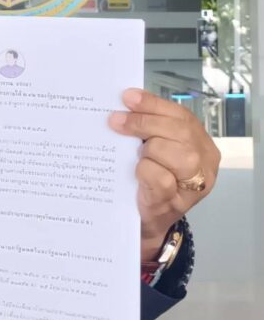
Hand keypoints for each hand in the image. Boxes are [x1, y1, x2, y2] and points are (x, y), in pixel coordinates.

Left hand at [108, 88, 220, 260]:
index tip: (127, 97)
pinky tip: (135, 173)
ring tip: (135, 156)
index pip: (181, 116)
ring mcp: (194, 185)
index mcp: (201, 143)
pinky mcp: (176, 203)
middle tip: (115, 121)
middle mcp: (205, 163)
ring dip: (148, 150)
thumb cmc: (149, 182)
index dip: (154, 105)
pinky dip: (145, 171)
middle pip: (180, 131)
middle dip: (145, 122)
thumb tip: (125, 104)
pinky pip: (162, 179)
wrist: (144, 222)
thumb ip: (150, 129)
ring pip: (178, 154)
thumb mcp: (153, 151)